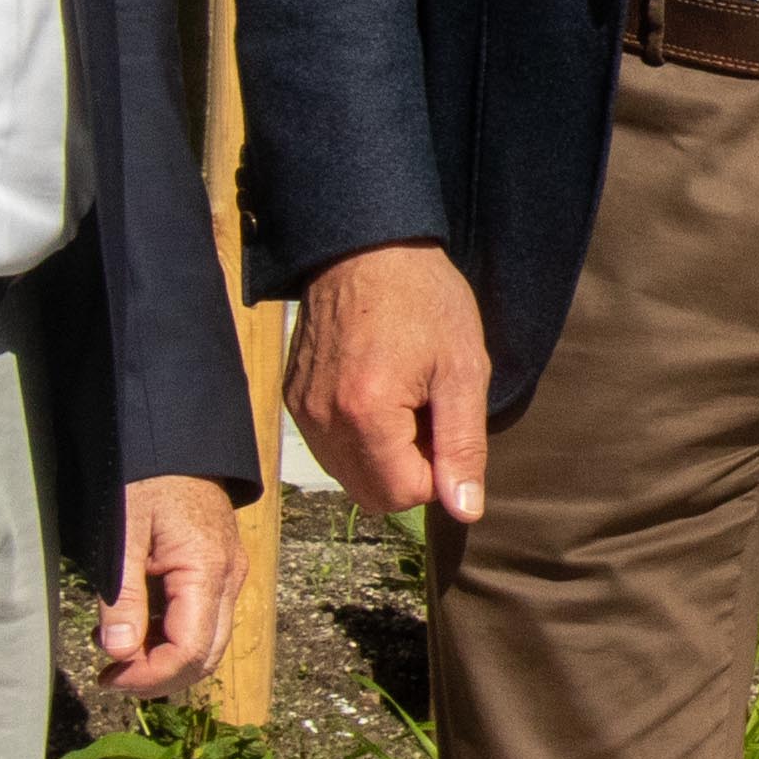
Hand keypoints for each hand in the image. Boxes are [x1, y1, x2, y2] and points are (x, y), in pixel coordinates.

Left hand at [90, 475, 244, 698]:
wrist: (175, 438)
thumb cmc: (145, 478)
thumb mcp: (122, 534)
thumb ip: (123, 597)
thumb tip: (119, 654)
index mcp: (208, 571)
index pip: (190, 652)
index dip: (149, 676)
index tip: (107, 676)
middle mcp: (230, 579)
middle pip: (207, 656)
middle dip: (159, 677)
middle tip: (110, 676)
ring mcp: (229, 575)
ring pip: (208, 643)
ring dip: (165, 659)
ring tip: (116, 651)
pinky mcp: (220, 570)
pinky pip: (204, 620)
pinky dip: (172, 637)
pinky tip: (136, 626)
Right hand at [290, 240, 492, 522]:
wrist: (366, 249)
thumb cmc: (424, 301)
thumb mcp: (463, 369)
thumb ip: (463, 446)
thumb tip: (465, 509)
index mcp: (365, 415)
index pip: (403, 495)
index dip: (437, 471)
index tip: (445, 423)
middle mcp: (323, 420)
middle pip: (372, 496)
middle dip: (409, 470)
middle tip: (428, 414)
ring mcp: (302, 411)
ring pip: (349, 475)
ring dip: (384, 456)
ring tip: (404, 400)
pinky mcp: (293, 399)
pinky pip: (329, 447)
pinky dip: (358, 438)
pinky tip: (377, 392)